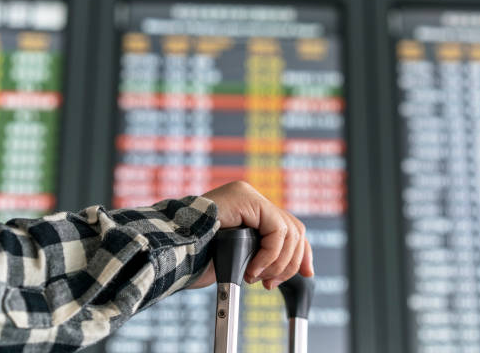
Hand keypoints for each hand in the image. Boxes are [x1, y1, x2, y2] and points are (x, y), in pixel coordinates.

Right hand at [188, 181, 313, 289]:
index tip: (307, 274)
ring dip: (277, 263)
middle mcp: (251, 199)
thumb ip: (262, 254)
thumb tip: (291, 268)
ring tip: (255, 277)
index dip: (301, 253)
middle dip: (290, 262)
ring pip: (289, 231)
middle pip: (294, 229)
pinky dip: (269, 255)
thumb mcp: (238, 259)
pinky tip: (252, 270)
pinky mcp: (246, 198)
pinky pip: (276, 230)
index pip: (288, 228)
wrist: (172, 251)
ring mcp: (248, 196)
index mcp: (249, 211)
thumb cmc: (196, 259)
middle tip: (271, 284)